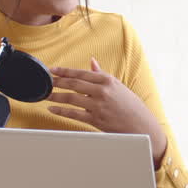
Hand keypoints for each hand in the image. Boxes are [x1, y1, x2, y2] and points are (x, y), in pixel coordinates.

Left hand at [47, 58, 168, 164]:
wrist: (142, 125)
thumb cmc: (131, 106)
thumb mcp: (118, 86)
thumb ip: (102, 74)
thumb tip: (92, 62)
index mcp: (108, 80)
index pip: (81, 73)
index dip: (65, 71)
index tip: (53, 70)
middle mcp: (102, 91)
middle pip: (74, 84)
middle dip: (57, 82)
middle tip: (45, 81)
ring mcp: (98, 106)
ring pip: (71, 98)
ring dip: (56, 96)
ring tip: (45, 95)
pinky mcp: (96, 119)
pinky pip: (74, 114)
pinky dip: (62, 111)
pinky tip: (53, 109)